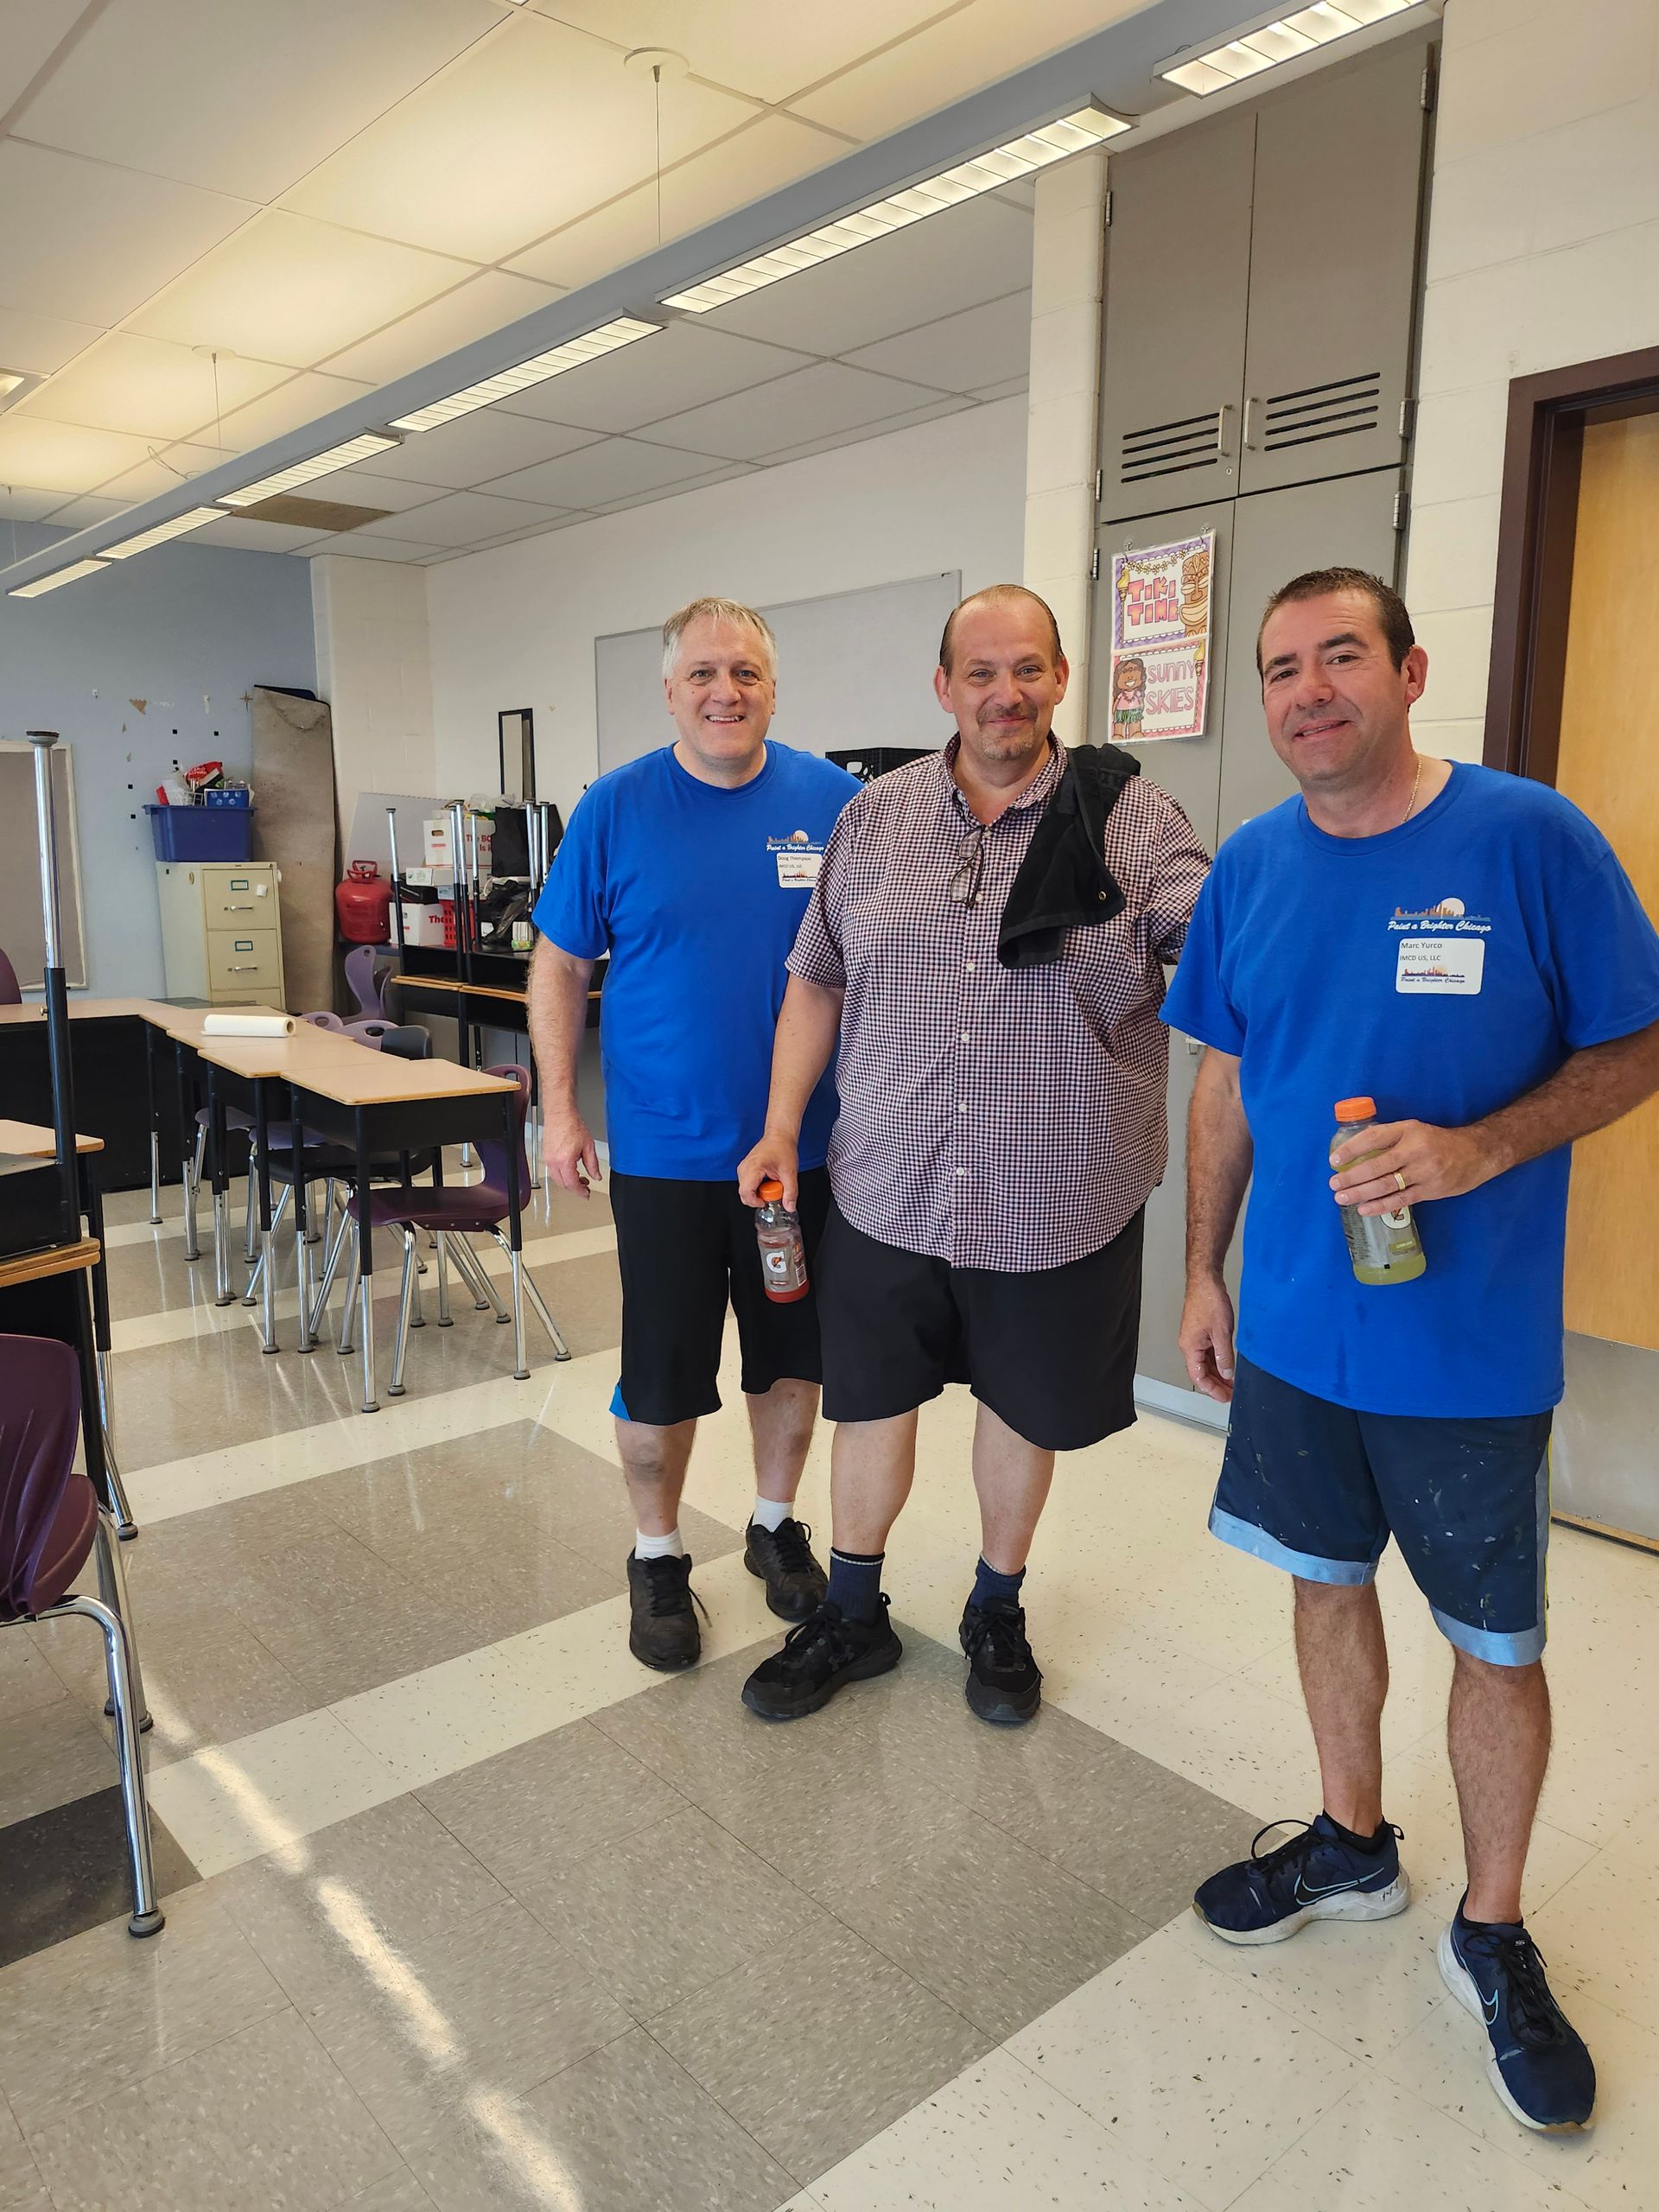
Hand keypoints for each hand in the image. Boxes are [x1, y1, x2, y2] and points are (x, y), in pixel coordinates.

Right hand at [543, 1104, 599, 1195]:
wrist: (560, 1114)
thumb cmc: (571, 1125)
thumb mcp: (588, 1146)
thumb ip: (593, 1164)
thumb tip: (596, 1176)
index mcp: (564, 1161)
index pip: (571, 1184)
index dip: (580, 1192)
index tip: (586, 1194)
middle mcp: (553, 1162)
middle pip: (563, 1184)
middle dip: (574, 1188)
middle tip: (585, 1187)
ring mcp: (547, 1159)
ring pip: (557, 1178)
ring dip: (568, 1181)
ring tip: (580, 1178)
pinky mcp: (545, 1155)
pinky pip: (553, 1171)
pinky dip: (563, 1174)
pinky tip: (571, 1169)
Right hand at [738, 1128, 798, 1209]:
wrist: (779, 1136)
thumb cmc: (783, 1148)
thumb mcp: (790, 1173)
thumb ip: (790, 1192)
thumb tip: (790, 1207)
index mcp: (753, 1167)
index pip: (745, 1192)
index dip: (755, 1202)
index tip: (766, 1202)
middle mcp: (744, 1168)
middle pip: (743, 1193)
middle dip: (758, 1198)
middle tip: (773, 1192)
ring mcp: (743, 1168)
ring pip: (745, 1190)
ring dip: (758, 1193)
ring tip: (772, 1184)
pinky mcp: (745, 1169)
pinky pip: (747, 1184)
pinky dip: (757, 1188)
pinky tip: (768, 1182)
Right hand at [1180, 1275, 1236, 1403]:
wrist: (1205, 1280)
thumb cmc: (1209, 1301)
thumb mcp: (1222, 1333)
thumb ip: (1224, 1356)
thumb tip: (1227, 1373)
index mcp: (1190, 1347)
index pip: (1199, 1377)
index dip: (1212, 1390)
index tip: (1225, 1397)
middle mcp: (1189, 1345)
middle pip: (1201, 1372)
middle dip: (1217, 1384)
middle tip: (1231, 1393)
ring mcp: (1194, 1338)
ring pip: (1205, 1363)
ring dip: (1218, 1373)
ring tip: (1232, 1382)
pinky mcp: (1200, 1332)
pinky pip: (1208, 1352)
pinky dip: (1218, 1361)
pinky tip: (1229, 1365)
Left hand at [1329, 1119, 1502, 1216]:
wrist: (1477, 1153)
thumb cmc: (1437, 1142)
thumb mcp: (1414, 1131)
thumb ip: (1389, 1139)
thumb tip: (1355, 1153)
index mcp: (1408, 1130)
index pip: (1374, 1138)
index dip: (1351, 1149)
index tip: (1334, 1160)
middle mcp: (1415, 1150)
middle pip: (1377, 1165)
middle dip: (1352, 1177)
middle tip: (1333, 1184)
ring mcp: (1424, 1171)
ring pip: (1386, 1185)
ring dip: (1361, 1193)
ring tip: (1342, 1198)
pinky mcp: (1431, 1190)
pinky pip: (1400, 1200)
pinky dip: (1380, 1206)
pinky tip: (1364, 1209)